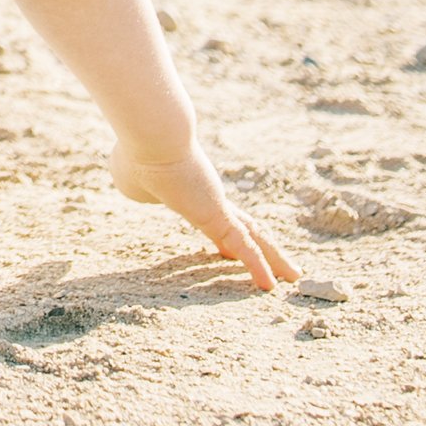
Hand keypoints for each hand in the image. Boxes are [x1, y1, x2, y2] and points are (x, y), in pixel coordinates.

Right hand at [111, 139, 297, 291]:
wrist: (152, 139)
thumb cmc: (138, 155)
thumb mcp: (129, 178)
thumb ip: (138, 187)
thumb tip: (138, 187)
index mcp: (192, 193)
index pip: (217, 217)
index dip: (227, 235)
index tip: (228, 251)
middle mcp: (212, 199)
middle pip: (246, 227)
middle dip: (265, 248)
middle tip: (282, 266)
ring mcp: (219, 207)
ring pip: (255, 238)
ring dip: (275, 259)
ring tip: (295, 276)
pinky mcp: (219, 216)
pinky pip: (244, 247)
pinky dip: (257, 267)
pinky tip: (270, 286)